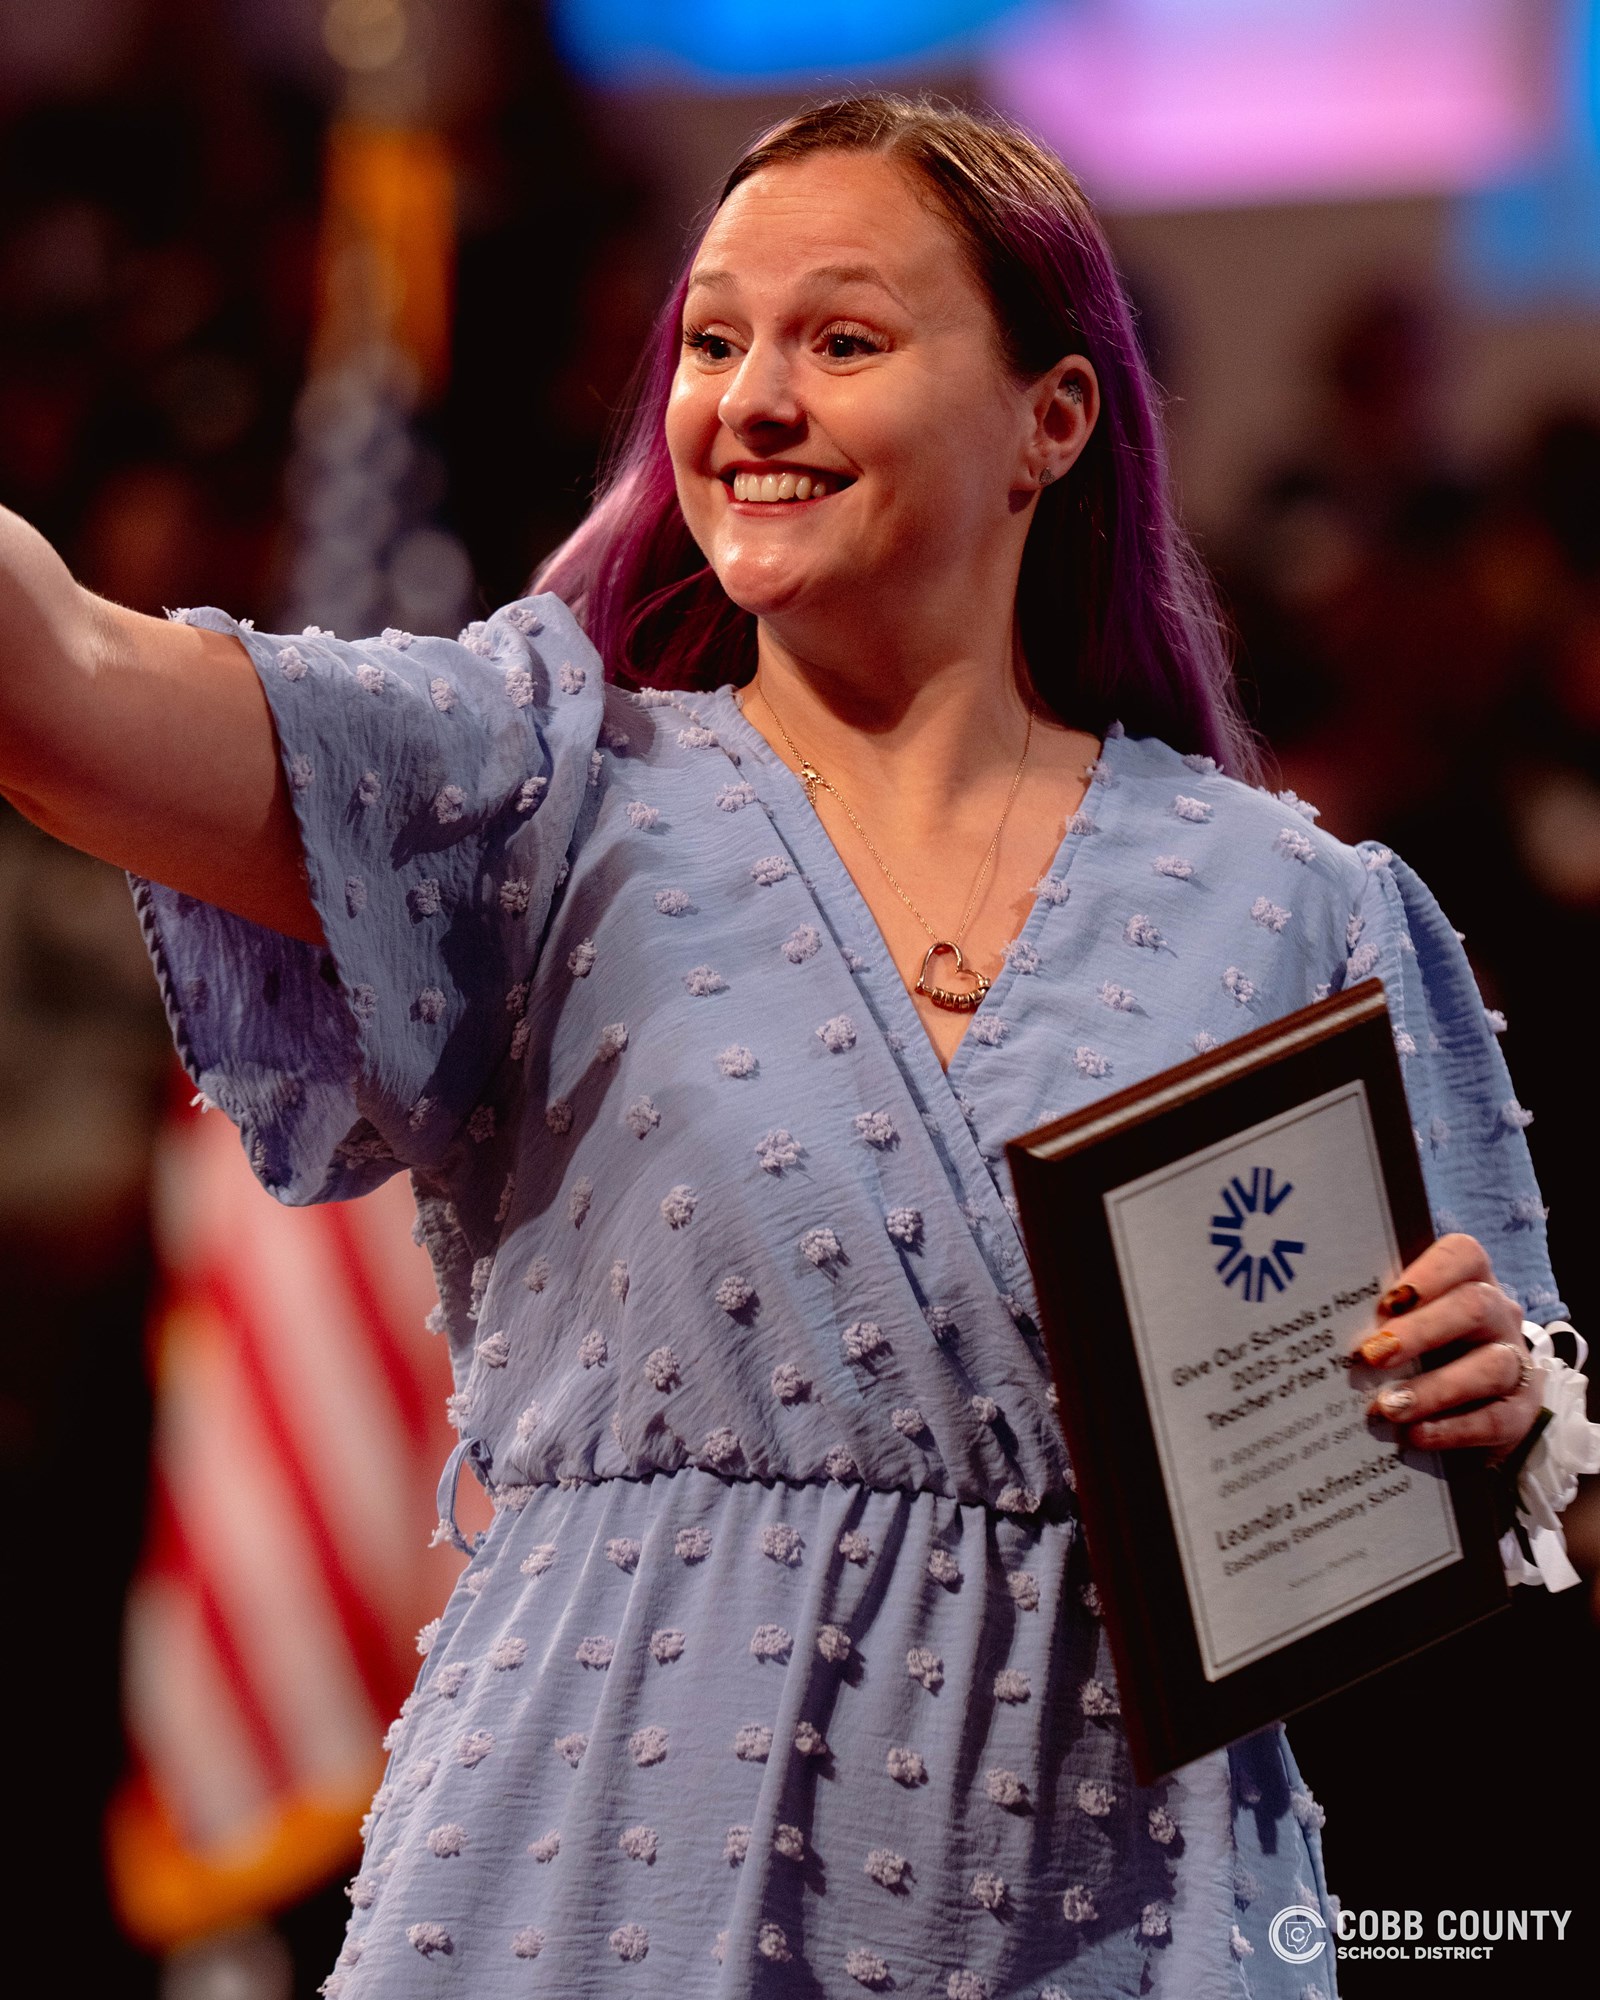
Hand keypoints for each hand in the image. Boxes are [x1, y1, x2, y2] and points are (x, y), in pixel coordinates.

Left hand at [1351, 1233, 1539, 1460]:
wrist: (1471, 1412)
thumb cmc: (1422, 1354)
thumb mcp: (1405, 1327)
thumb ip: (1381, 1319)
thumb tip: (1320, 1328)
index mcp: (1469, 1281)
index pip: (1463, 1256)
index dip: (1426, 1274)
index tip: (1383, 1303)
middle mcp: (1498, 1316)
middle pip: (1475, 1307)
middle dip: (1420, 1331)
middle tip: (1372, 1355)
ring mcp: (1515, 1363)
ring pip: (1489, 1366)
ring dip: (1434, 1388)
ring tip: (1388, 1407)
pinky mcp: (1520, 1413)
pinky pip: (1495, 1419)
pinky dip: (1452, 1429)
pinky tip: (1416, 1434)